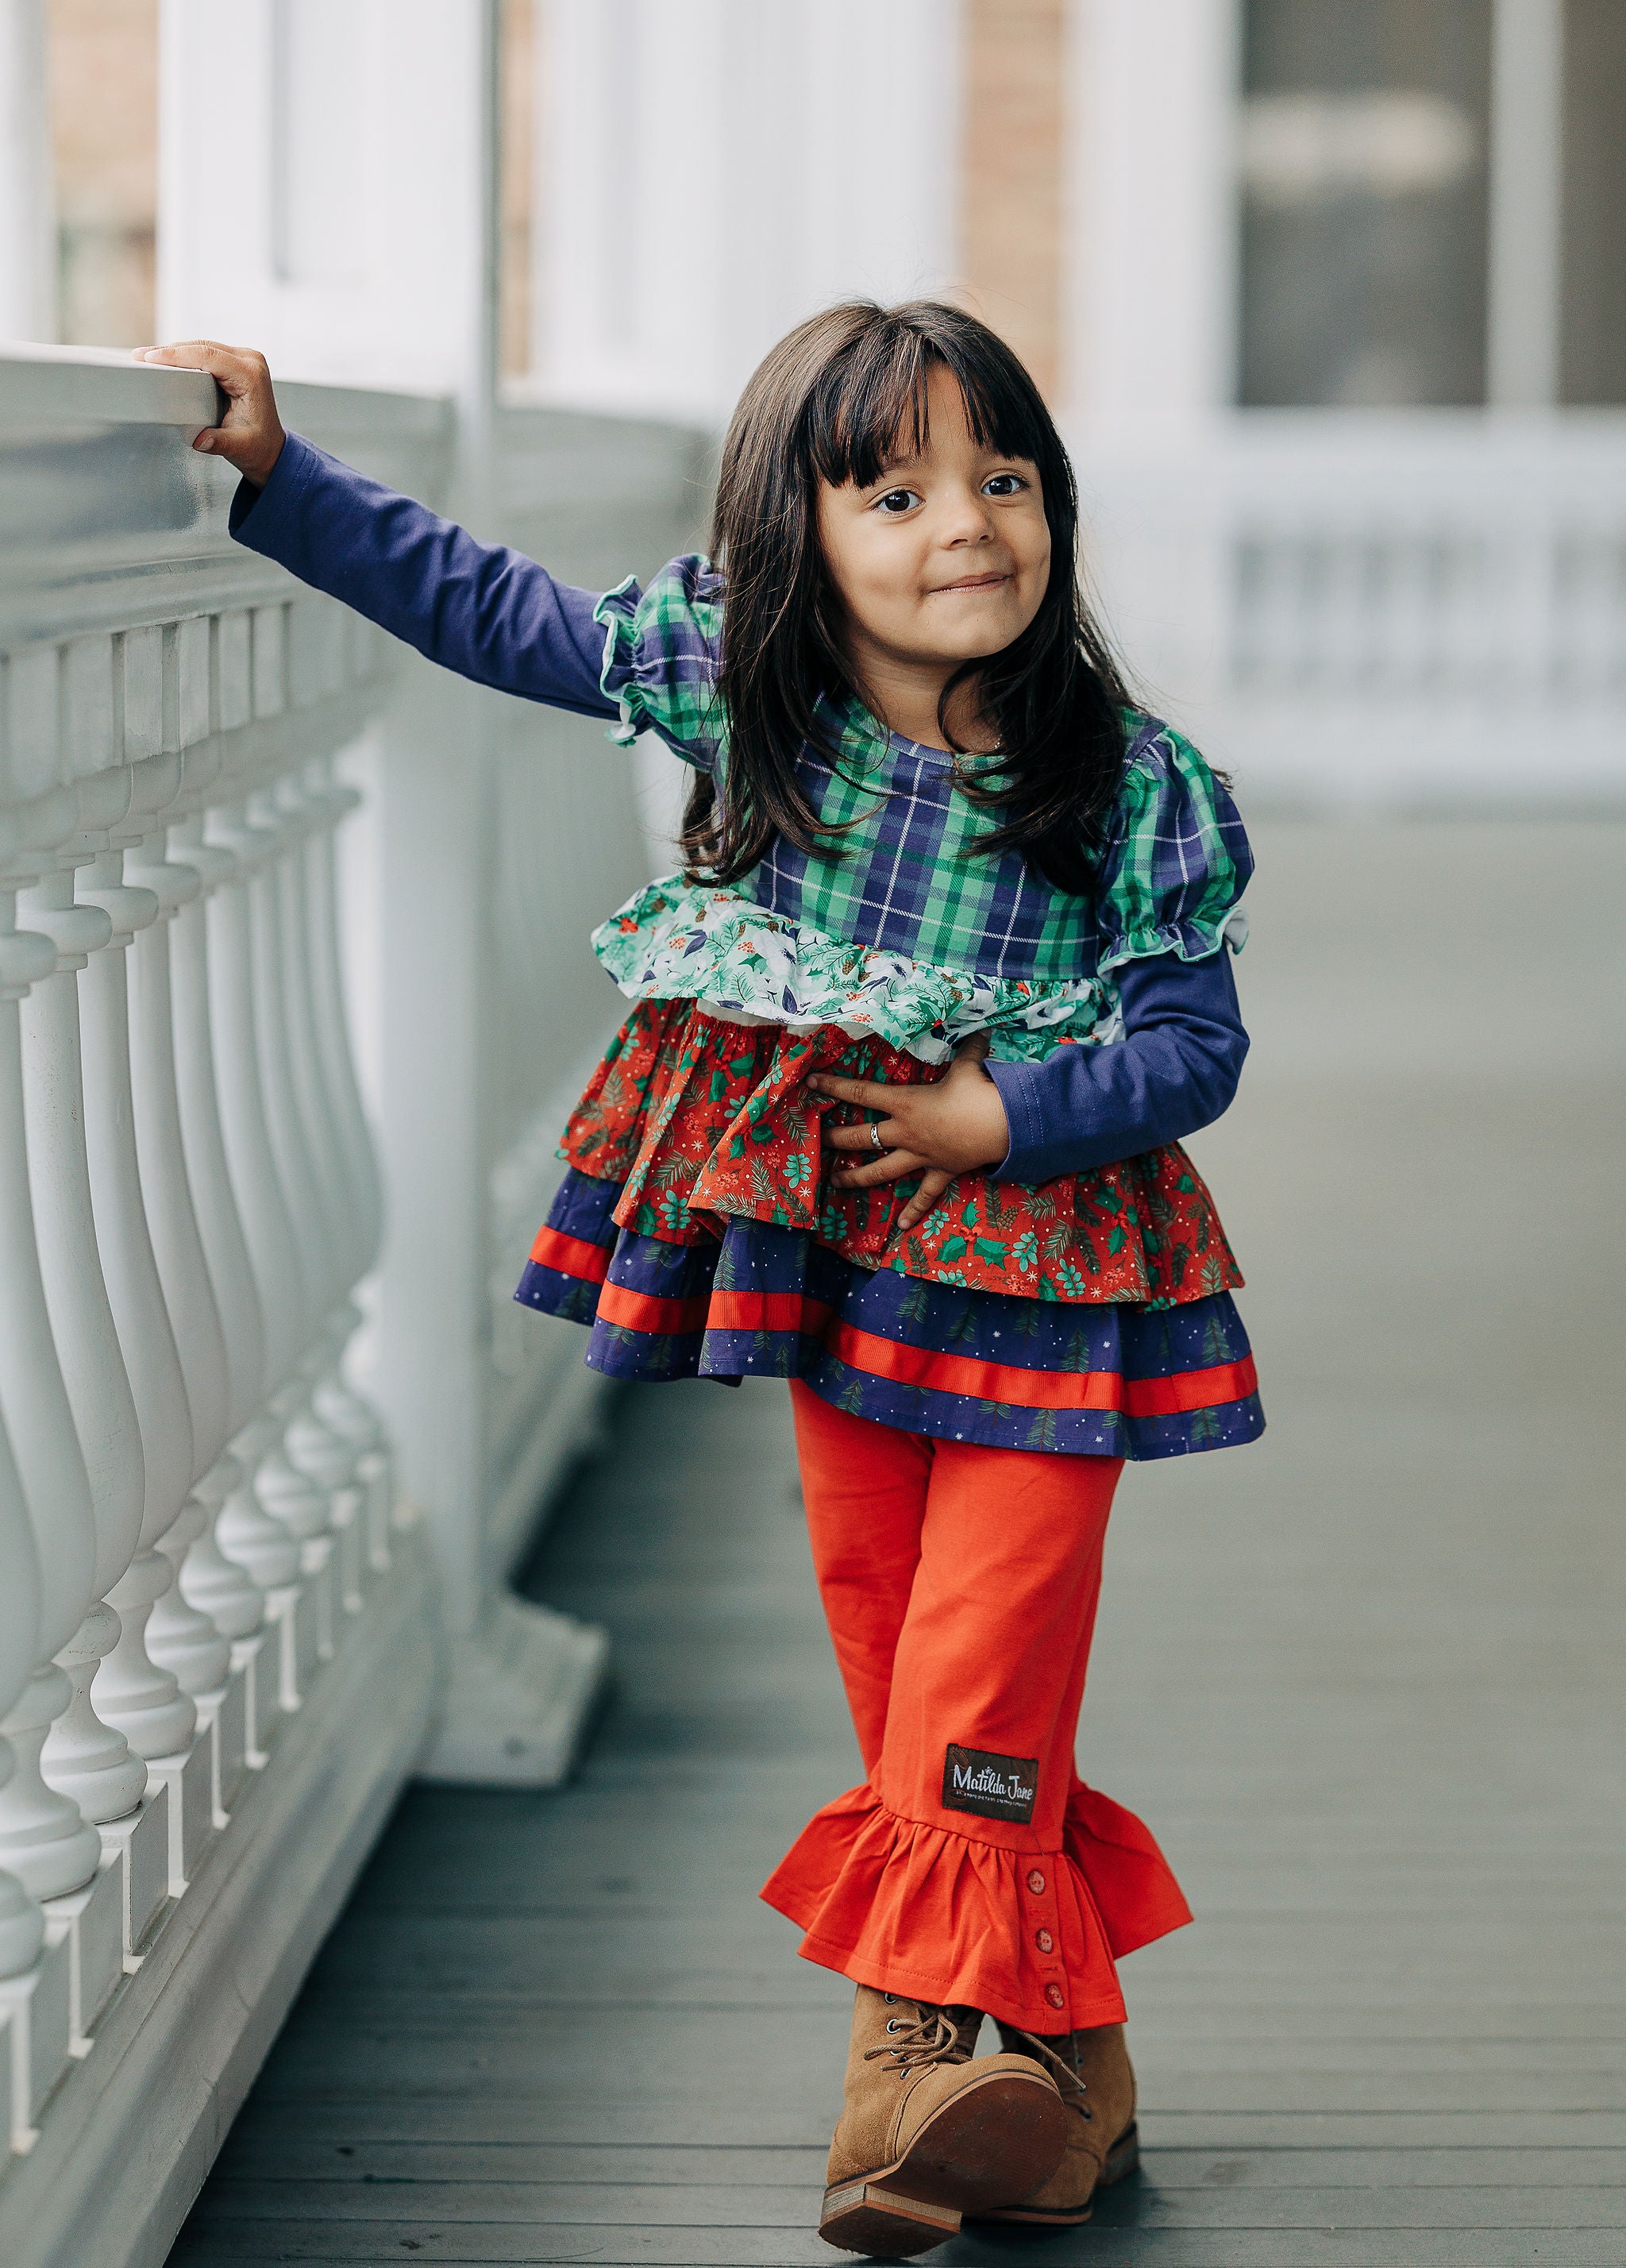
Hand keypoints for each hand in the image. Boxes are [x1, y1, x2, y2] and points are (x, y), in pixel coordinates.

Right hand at [134, 340, 285, 486]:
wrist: (270, 447)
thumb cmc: (258, 446)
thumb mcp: (241, 447)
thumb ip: (221, 442)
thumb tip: (201, 440)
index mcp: (251, 375)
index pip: (208, 356)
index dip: (177, 355)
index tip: (151, 358)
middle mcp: (250, 360)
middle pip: (202, 346)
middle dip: (169, 351)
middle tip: (139, 356)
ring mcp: (244, 358)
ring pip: (202, 346)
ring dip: (174, 352)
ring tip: (146, 357)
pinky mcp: (236, 361)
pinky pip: (205, 352)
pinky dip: (185, 356)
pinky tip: (165, 361)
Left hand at [814, 1032, 1009, 1235]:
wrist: (1004, 1126)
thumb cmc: (980, 1093)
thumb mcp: (969, 1065)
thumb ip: (968, 1049)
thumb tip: (979, 1032)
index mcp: (905, 1103)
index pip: (861, 1092)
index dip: (834, 1086)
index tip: (811, 1083)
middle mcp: (906, 1132)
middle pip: (862, 1137)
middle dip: (836, 1138)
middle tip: (817, 1141)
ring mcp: (921, 1156)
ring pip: (881, 1171)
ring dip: (857, 1177)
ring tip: (836, 1182)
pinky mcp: (940, 1172)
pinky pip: (925, 1194)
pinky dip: (914, 1209)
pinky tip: (901, 1226)